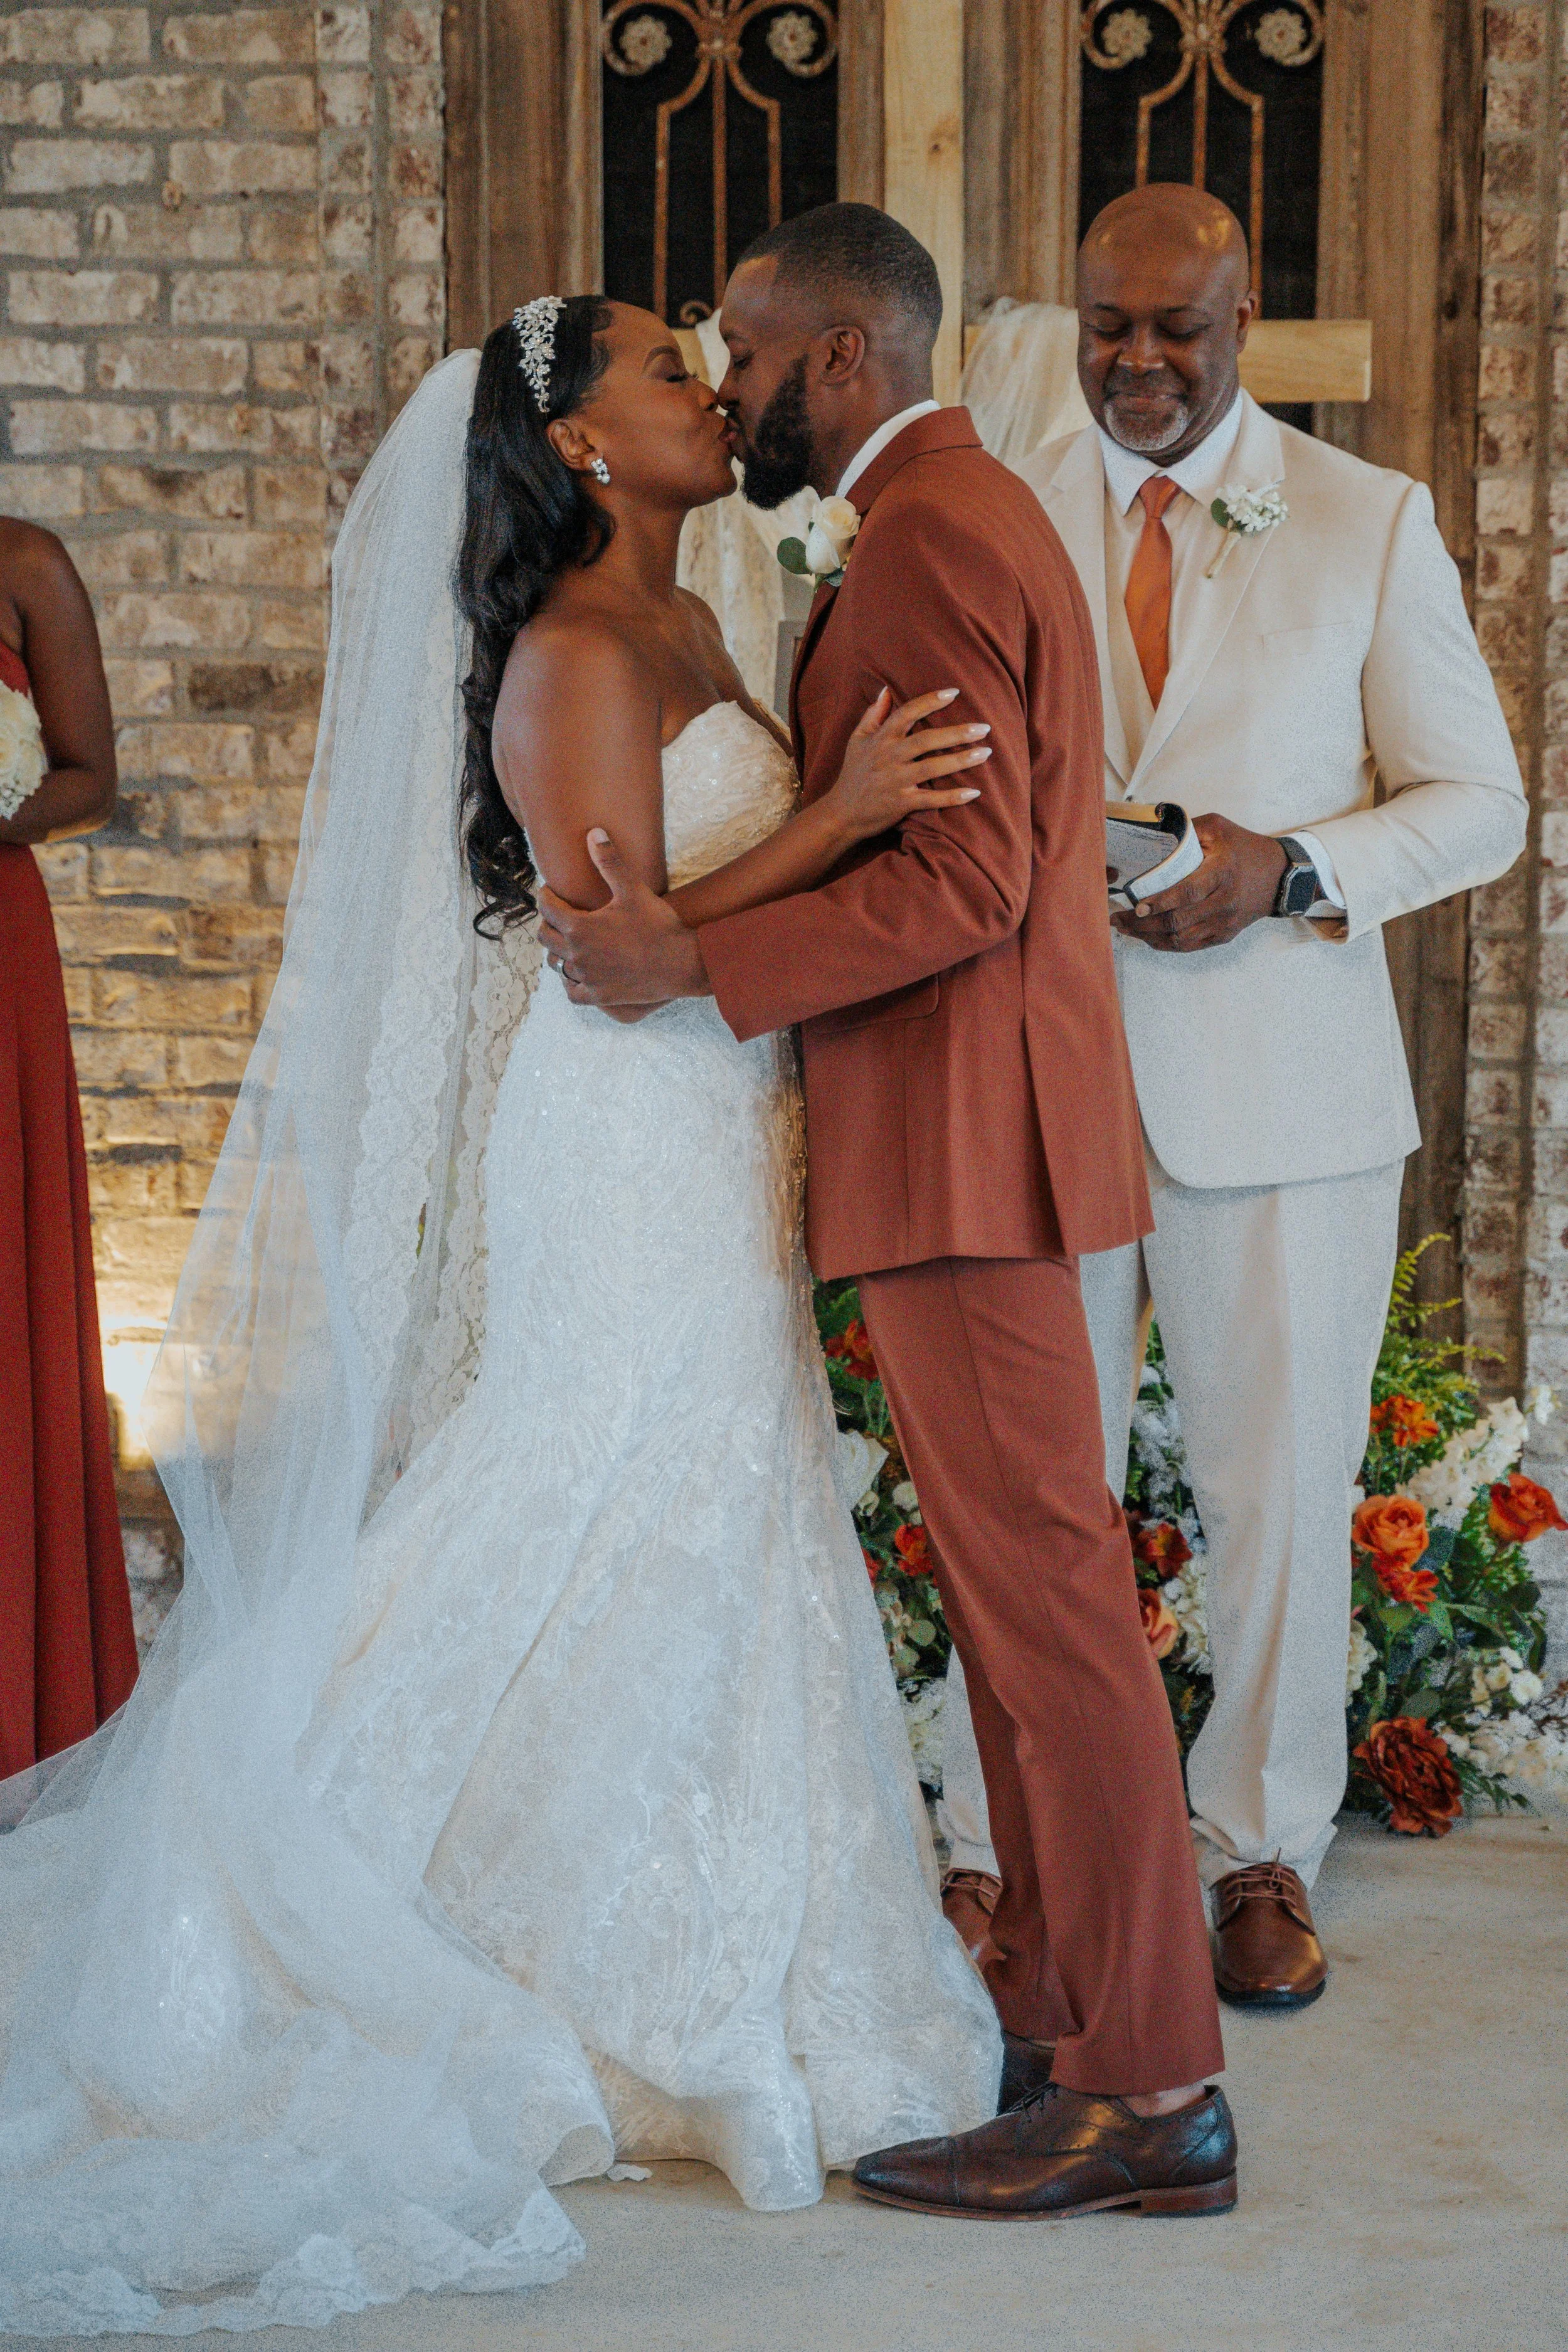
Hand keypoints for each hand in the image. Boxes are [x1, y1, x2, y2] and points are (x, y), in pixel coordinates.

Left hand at [538, 829, 707, 1006]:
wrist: (681, 964)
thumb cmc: (657, 925)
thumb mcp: (633, 889)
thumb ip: (610, 861)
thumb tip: (594, 832)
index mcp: (579, 926)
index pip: (546, 908)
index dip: (545, 896)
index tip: (549, 891)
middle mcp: (576, 954)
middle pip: (545, 937)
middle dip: (547, 922)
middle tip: (556, 915)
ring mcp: (586, 978)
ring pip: (556, 964)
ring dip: (558, 951)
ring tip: (567, 942)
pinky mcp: (598, 996)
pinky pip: (571, 991)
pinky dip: (570, 982)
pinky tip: (577, 973)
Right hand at [823, 686, 990, 843]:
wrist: (841, 814)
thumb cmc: (853, 774)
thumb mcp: (857, 739)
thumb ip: (872, 714)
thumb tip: (885, 689)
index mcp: (880, 738)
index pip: (907, 713)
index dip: (930, 701)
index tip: (954, 693)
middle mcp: (889, 757)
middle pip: (926, 740)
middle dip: (956, 733)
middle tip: (984, 728)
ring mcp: (895, 781)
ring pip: (932, 768)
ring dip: (961, 760)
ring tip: (985, 752)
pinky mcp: (901, 804)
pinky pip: (931, 799)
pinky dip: (952, 797)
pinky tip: (973, 792)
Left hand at [1110, 813, 1286, 951]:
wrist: (1281, 876)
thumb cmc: (1246, 848)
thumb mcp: (1219, 828)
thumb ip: (1187, 829)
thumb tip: (1154, 831)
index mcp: (1222, 873)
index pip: (1187, 893)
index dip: (1160, 902)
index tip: (1137, 906)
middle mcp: (1224, 902)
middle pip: (1178, 921)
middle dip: (1143, 924)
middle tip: (1118, 919)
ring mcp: (1225, 923)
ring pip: (1181, 939)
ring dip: (1150, 937)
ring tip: (1126, 929)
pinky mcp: (1225, 935)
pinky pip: (1191, 946)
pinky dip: (1166, 944)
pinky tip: (1148, 937)